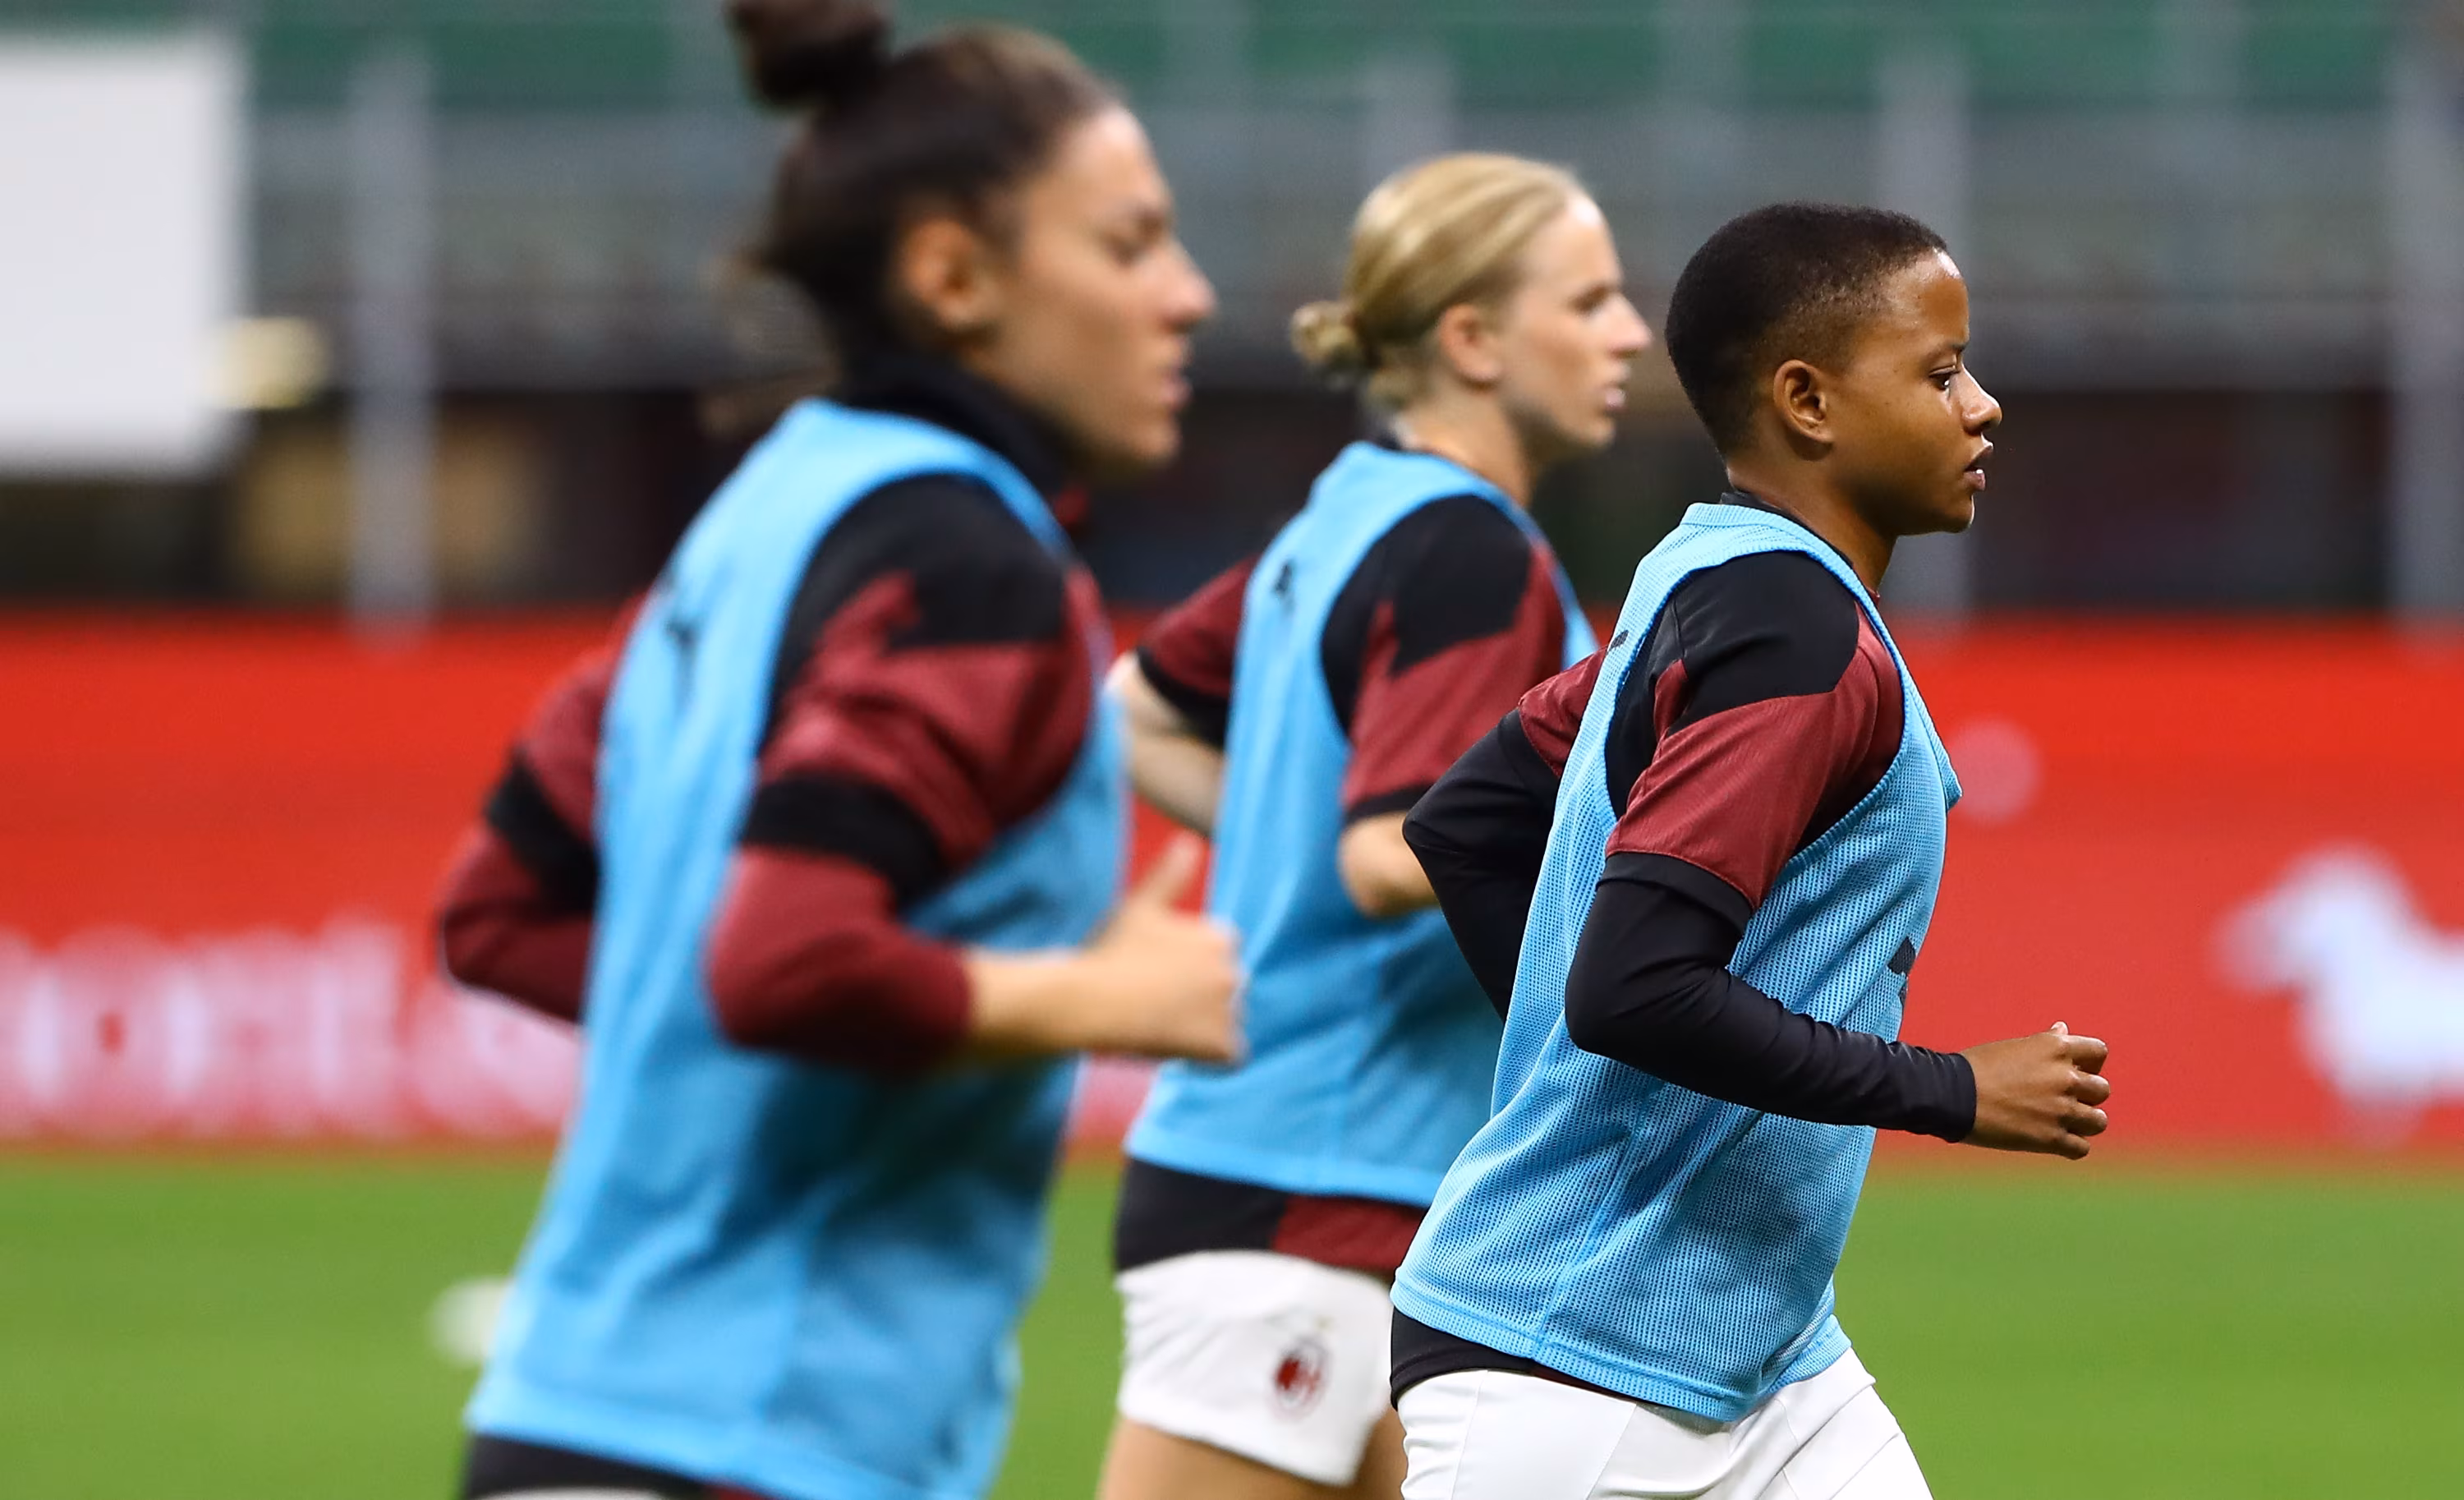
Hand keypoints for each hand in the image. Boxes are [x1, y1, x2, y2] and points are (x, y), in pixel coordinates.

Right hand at [1077, 836, 1243, 1061]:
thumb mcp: (1140, 905)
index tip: (1156, 974)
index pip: (1220, 957)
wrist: (1089, 1001)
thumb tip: (1190, 840)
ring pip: (1226, 1022)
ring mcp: (1228, 1011)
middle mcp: (1233, 971)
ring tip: (1160, 1024)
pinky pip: (1230, 1057)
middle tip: (1154, 1002)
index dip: (1188, 968)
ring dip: (1203, 1027)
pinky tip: (1179, 1049)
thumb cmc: (1108, 951)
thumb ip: (1171, 874)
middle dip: (1199, 997)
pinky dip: (1210, 1058)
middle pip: (1225, 990)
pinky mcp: (1221, 1045)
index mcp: (1220, 937)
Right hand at [1960, 1022, 2110, 1158]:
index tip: (2074, 1071)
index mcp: (2057, 1048)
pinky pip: (2081, 1148)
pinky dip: (2071, 1147)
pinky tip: (2055, 1141)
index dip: (2090, 1063)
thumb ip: (2045, 1042)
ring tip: (2064, 1123)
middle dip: (2087, 1095)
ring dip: (2084, 1122)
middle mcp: (2065, 1077)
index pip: (2099, 1052)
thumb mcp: (2014, 1046)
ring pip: (2098, 1121)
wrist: (1951, 1095)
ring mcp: (2061, 1110)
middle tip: (2063, 1100)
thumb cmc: (1977, 1067)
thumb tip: (2063, 1030)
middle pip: (2102, 1089)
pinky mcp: (2051, 1139)